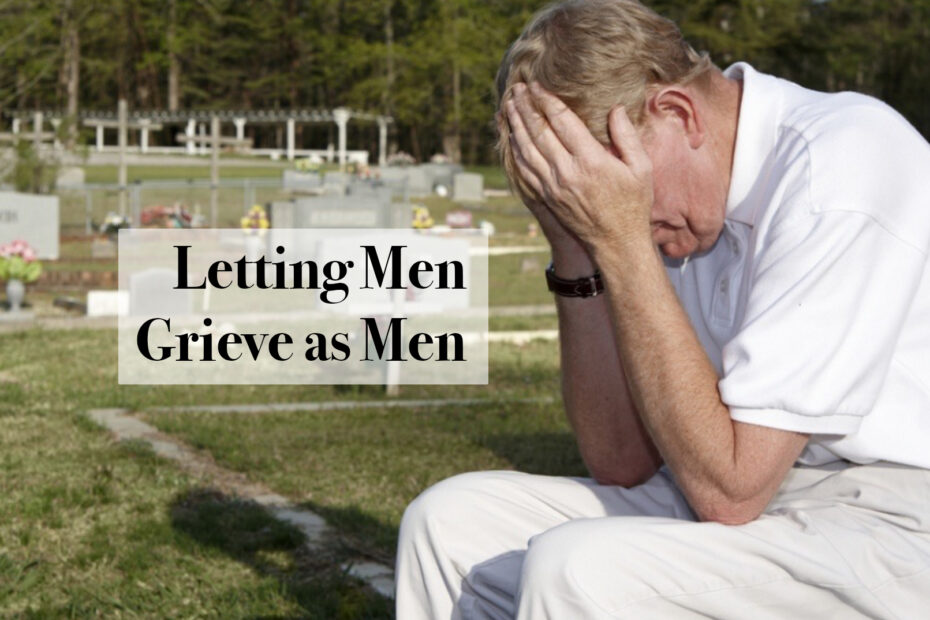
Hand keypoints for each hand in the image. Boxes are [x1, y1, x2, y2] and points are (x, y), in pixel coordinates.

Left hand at [505, 82, 653, 253]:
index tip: (536, 85)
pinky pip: (525, 170)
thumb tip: (616, 109)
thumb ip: (627, 136)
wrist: (617, 243)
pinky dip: (515, 151)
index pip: (562, 121)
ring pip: (526, 150)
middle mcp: (567, 172)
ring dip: (516, 125)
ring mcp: (553, 186)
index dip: (546, 100)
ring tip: (508, 106)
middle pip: (539, 132)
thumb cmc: (633, 204)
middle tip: (516, 89)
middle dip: (525, 107)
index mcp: (591, 161)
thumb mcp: (641, 168)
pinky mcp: (546, 197)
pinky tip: (512, 137)